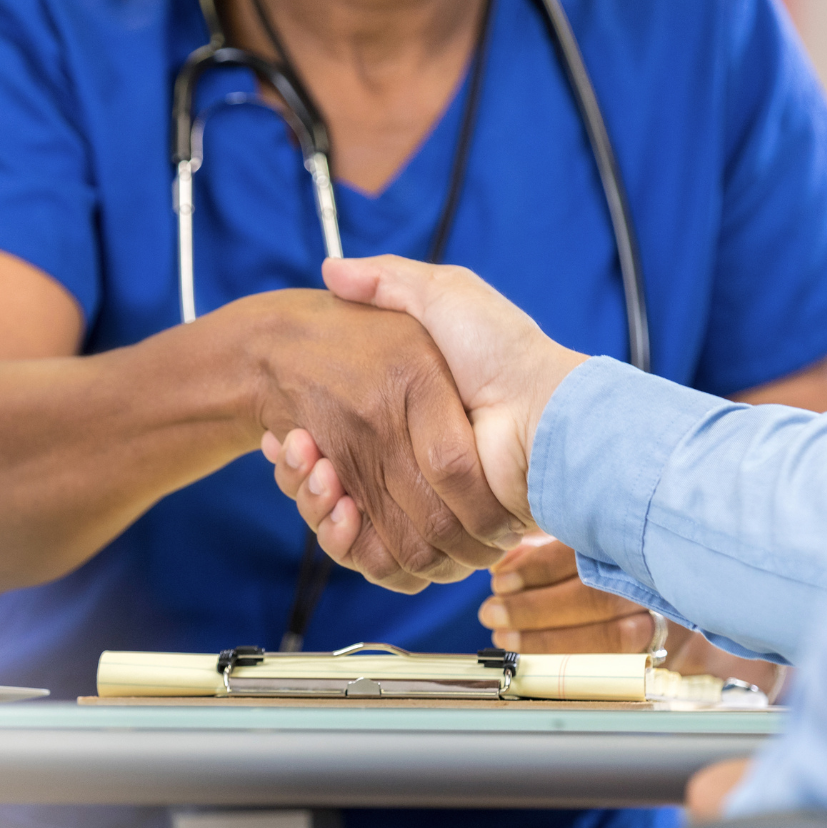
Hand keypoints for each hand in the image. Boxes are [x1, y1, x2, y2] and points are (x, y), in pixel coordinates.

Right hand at [263, 258, 587, 576]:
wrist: (541, 405)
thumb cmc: (498, 348)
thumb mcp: (442, 297)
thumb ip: (390, 282)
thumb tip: (334, 270)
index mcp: (407, 428)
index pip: (331, 451)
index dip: (301, 449)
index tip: (285, 432)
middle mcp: (409, 471)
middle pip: (327, 491)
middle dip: (300, 474)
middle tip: (288, 445)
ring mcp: (420, 507)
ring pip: (338, 523)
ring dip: (311, 500)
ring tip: (310, 464)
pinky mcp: (431, 540)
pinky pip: (368, 556)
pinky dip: (340, 536)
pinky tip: (333, 499)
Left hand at [480, 537, 660, 652]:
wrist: (685, 592)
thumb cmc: (615, 565)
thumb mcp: (583, 544)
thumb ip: (545, 550)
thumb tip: (503, 565)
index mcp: (628, 539)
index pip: (582, 552)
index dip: (537, 568)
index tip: (501, 582)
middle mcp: (652, 577)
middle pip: (595, 597)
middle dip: (534, 610)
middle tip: (492, 614)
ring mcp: (665, 614)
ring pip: (611, 635)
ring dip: (549, 641)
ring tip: (505, 637)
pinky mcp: (669, 648)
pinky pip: (621, 662)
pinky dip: (574, 660)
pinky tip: (537, 657)